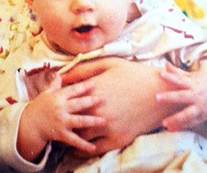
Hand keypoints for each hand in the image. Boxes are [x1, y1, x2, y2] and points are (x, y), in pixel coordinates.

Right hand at [18, 74, 104, 161]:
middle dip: (91, 101)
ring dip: (92, 121)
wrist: (30, 124)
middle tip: (103, 99)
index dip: (83, 87)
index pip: (72, 90)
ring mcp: (61, 121)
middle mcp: (60, 108)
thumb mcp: (46, 94)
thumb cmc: (39, 107)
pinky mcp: (61, 134)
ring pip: (79, 121)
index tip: (94, 84)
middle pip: (77, 104)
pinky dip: (84, 145)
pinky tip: (93, 147)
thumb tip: (59, 74)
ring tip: (104, 121)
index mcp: (57, 97)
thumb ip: (54, 85)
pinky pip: (74, 140)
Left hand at [62, 58, 180, 156]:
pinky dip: (85, 150)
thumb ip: (83, 69)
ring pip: (81, 136)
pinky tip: (79, 150)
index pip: (67, 98)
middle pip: (71, 119)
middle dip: (63, 121)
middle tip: (55, 122)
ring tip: (64, 136)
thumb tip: (63, 74)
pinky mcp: (119, 138)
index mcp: (92, 90)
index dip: (60, 101)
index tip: (54, 104)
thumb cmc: (133, 73)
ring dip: (72, 136)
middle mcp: (97, 109)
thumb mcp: (107, 64)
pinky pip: (97, 149)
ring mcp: (108, 126)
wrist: (160, 91)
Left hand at [157, 62, 206, 131]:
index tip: (160, 73)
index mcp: (193, 84)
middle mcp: (196, 96)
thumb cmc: (204, 84)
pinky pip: (191, 123)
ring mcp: (200, 107)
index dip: (171, 76)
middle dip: (169, 97)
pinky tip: (170, 129)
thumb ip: (178, 72)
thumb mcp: (194, 76)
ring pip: (187, 114)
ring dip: (175, 119)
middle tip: (156, 97)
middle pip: (181, 96)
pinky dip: (181, 126)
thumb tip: (166, 64)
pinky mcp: (202, 116)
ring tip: (163, 123)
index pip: (180, 79)